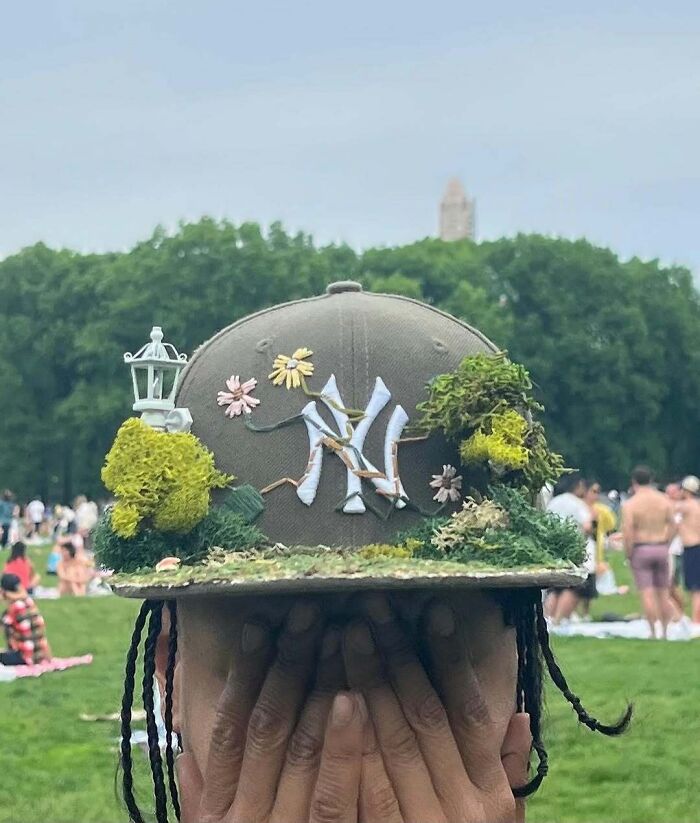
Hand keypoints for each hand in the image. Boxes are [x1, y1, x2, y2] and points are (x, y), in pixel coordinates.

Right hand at [176, 602, 365, 822]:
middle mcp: (246, 814)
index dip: (243, 672)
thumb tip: (183, 755)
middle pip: (266, 724)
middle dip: (287, 661)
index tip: (258, 623)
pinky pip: (334, 791)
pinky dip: (344, 743)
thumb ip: (201, 799)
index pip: (228, 727)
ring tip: (338, 636)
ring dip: (320, 686)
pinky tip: (354, 699)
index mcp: (220, 807)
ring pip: (302, 746)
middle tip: (307, 612)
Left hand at [345, 594, 526, 822]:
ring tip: (339, 632)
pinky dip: (341, 741)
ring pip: (386, 741)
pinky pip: (355, 790)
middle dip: (394, 655)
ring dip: (361, 682)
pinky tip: (327, 697)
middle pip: (421, 716)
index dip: (450, 658)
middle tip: (370, 606)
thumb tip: (522, 714)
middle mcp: (459, 808)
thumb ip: (505, 771)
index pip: (468, 712)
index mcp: (488, 795)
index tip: (433, 610)